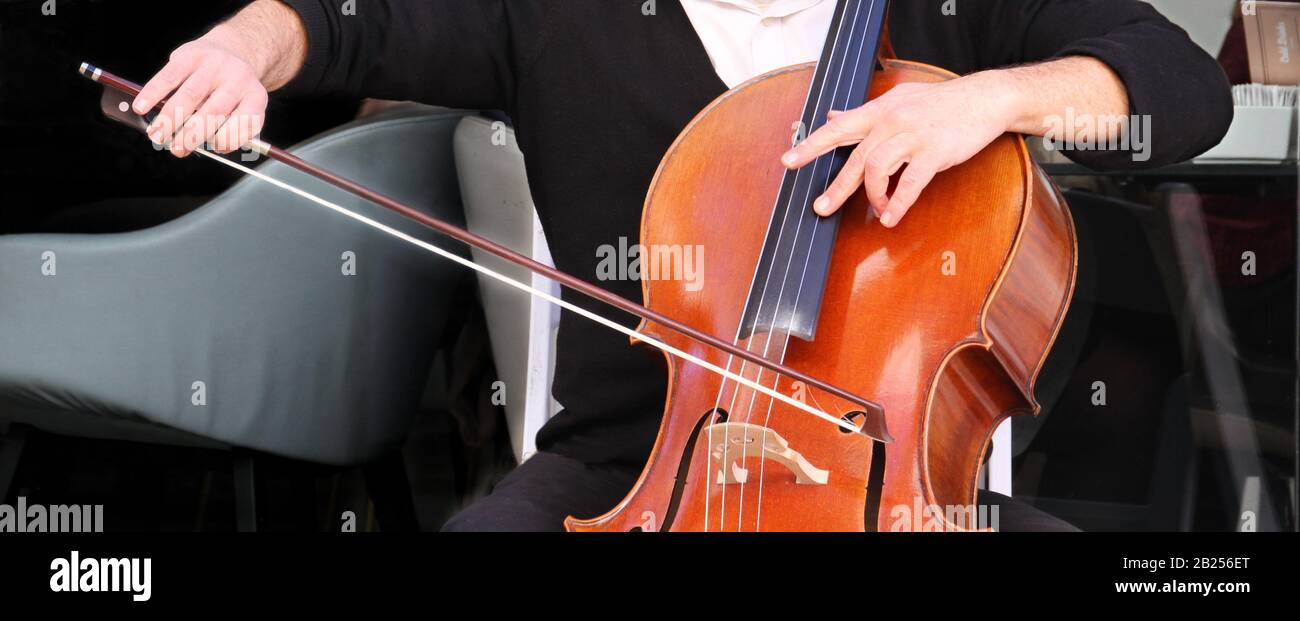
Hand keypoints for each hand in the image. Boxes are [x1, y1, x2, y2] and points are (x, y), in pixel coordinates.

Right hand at [131, 0, 307, 157]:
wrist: (233, 50)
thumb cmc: (234, 92)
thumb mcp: (245, 108)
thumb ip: (234, 130)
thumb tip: (214, 148)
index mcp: (255, 96)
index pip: (247, 121)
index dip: (230, 138)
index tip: (213, 147)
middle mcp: (238, 78)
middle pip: (215, 112)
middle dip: (192, 135)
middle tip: (177, 150)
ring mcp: (215, 64)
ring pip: (190, 95)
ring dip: (170, 119)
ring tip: (156, 135)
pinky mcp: (192, 54)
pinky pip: (170, 76)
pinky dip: (153, 93)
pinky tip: (141, 107)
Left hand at [780, 72, 1016, 227]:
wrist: (982, 99)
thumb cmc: (938, 103)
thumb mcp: (897, 100)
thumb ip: (863, 112)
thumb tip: (832, 114)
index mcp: (879, 110)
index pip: (838, 128)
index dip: (811, 145)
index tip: (788, 161)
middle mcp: (892, 121)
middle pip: (855, 157)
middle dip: (836, 186)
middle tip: (821, 208)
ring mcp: (913, 136)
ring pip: (878, 169)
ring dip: (873, 196)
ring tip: (877, 210)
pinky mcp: (934, 152)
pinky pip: (910, 182)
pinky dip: (898, 203)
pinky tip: (891, 217)